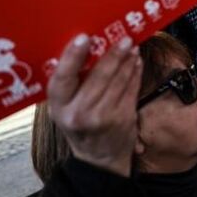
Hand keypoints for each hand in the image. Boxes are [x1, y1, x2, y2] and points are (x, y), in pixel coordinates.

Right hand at [46, 35, 141, 177]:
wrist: (99, 159)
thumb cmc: (80, 125)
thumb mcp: (66, 108)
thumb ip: (72, 84)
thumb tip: (87, 46)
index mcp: (59, 108)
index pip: (63, 78)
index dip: (73, 56)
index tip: (84, 37)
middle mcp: (79, 113)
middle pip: (98, 76)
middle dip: (113, 55)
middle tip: (123, 37)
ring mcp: (103, 117)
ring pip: (118, 81)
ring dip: (127, 60)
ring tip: (131, 46)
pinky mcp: (123, 119)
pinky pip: (131, 89)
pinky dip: (135, 72)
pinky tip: (136, 61)